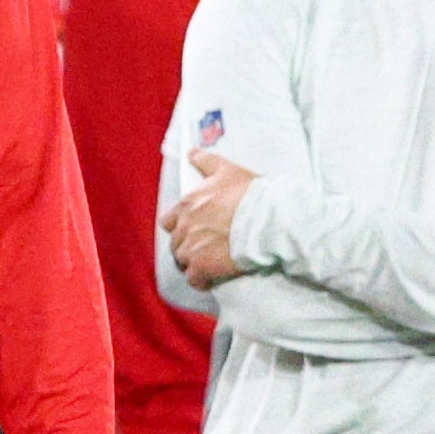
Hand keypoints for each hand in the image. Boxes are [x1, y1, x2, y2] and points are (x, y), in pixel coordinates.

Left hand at [160, 150, 255, 290]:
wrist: (266, 220)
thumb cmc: (249, 194)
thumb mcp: (227, 170)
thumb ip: (206, 161)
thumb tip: (192, 153)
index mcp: (187, 204)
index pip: (168, 221)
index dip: (178, 226)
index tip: (191, 229)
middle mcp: (184, 227)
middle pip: (175, 243)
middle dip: (186, 245)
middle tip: (204, 247)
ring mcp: (191, 249)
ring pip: (182, 261)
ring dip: (193, 263)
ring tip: (209, 263)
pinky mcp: (202, 268)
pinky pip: (194, 280)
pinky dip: (201, 280)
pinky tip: (211, 279)